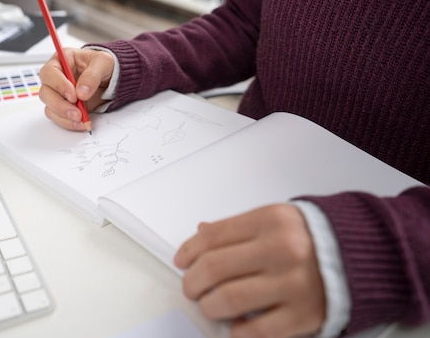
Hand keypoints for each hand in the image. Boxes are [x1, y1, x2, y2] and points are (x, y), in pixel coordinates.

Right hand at [39, 47, 114, 130]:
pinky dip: (68, 122)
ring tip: (81, 119)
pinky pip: (58, 117)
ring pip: (50, 107)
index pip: (49, 72)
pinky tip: (81, 123)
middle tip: (77, 113)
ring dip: (64, 116)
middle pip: (45, 92)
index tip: (73, 96)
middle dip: (60, 105)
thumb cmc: (104, 64)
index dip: (59, 85)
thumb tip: (82, 92)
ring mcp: (58, 93)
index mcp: (61, 60)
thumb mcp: (103, 62)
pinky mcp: (63, 106)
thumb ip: (92, 75)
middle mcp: (56, 77)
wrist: (110, 78)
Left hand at [174, 204, 325, 337]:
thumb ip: (238, 228)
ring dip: (208, 307)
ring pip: (227, 300)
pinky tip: (235, 324)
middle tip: (192, 288)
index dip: (188, 251)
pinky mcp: (303, 315)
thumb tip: (200, 234)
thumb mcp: (276, 219)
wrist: (364, 256)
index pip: (212, 236)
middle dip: (192, 283)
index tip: (182, 262)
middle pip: (213, 268)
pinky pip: (254, 331)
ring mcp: (292, 284)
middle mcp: (280, 250)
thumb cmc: (314, 238)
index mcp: (269, 220)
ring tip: (210, 305)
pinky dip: (236, 331)